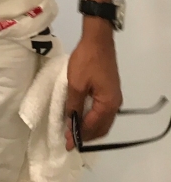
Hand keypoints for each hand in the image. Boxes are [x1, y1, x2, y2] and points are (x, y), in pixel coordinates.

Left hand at [65, 21, 121, 149]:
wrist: (97, 39)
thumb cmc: (86, 61)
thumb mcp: (75, 83)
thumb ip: (73, 105)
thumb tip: (69, 121)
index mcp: (108, 104)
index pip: (93, 127)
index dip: (79, 135)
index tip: (67, 142)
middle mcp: (115, 104)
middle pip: (101, 127)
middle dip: (86, 135)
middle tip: (70, 139)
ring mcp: (114, 97)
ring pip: (103, 120)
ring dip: (90, 127)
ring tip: (74, 130)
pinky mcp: (110, 90)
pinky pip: (102, 111)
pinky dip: (93, 117)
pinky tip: (82, 116)